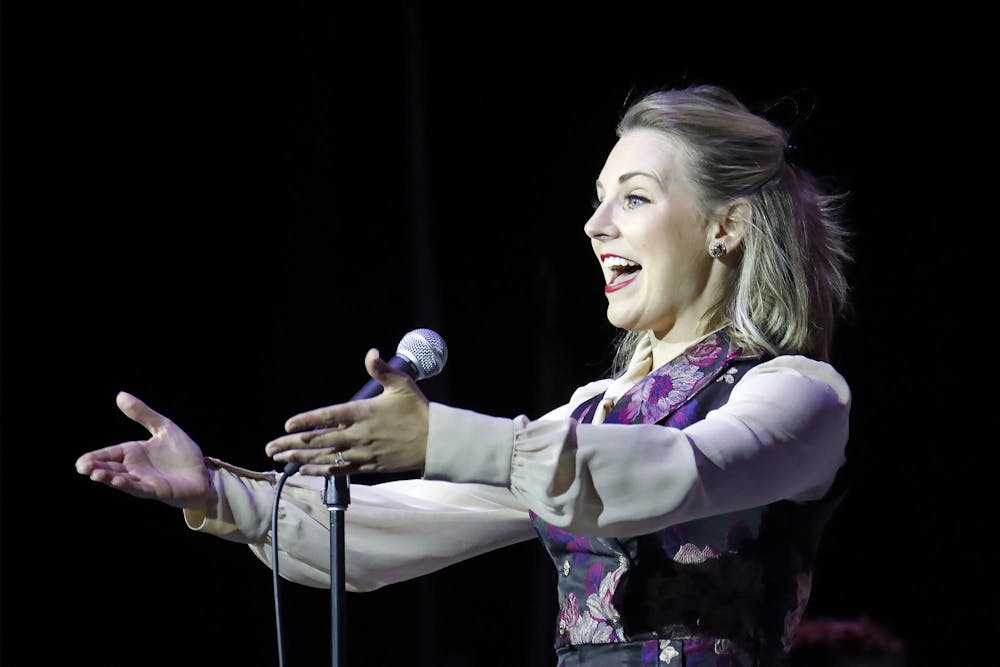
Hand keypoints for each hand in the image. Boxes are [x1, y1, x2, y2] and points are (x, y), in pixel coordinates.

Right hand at [75, 391, 213, 508]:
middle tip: (81, 467)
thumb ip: (143, 414)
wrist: (203, 472)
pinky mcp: (156, 490)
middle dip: (96, 468)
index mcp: (135, 453)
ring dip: (109, 477)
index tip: (80, 461)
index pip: (111, 454)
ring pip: (122, 479)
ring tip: (95, 474)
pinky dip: (128, 484)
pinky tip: (118, 480)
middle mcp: (136, 468)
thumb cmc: (183, 453)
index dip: (96, 457)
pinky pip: (139, 488)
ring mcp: (145, 481)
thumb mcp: (164, 428)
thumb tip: (120, 395)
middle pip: (111, 468)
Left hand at [265, 348, 429, 475]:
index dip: (307, 420)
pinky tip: (305, 471)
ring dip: (301, 458)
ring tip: (280, 459)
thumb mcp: (402, 384)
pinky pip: (340, 470)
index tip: (289, 424)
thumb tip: (371, 353)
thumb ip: (382, 369)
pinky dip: (321, 471)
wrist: (435, 442)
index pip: (329, 416)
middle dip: (293, 443)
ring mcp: (363, 452)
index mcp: (364, 413)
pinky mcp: (369, 466)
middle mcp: (360, 434)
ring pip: (326, 457)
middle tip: (271, 447)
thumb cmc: (418, 411)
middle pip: (320, 440)